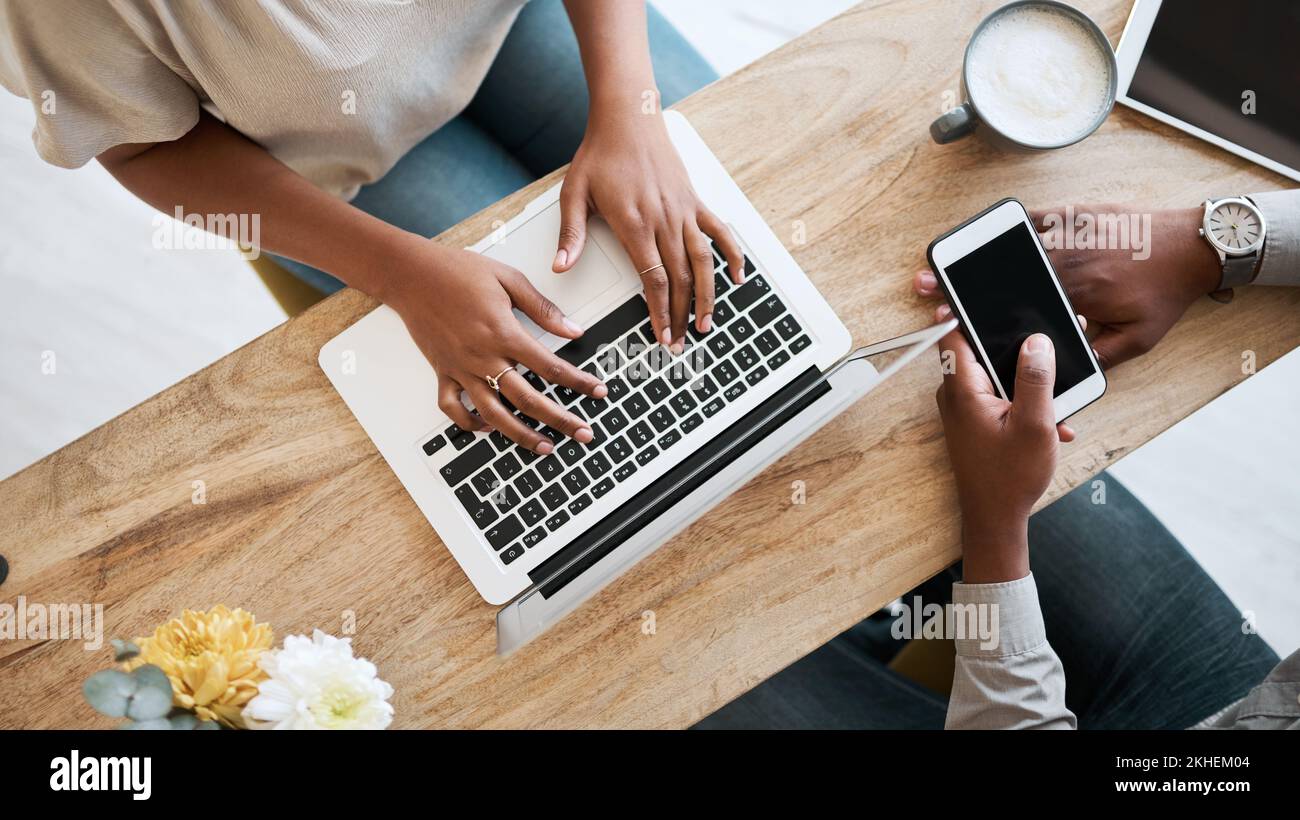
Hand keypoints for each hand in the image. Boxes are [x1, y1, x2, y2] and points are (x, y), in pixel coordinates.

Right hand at [381, 235, 606, 451]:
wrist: (410, 273)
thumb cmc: (456, 270)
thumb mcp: (508, 279)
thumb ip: (542, 308)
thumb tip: (572, 329)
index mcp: (503, 333)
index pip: (551, 367)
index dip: (580, 382)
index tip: (599, 392)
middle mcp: (483, 357)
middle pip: (529, 400)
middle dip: (561, 420)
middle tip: (583, 434)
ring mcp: (461, 369)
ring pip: (494, 414)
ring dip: (521, 435)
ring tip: (544, 447)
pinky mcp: (442, 372)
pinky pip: (453, 408)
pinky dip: (470, 424)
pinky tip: (488, 428)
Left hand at [554, 107, 743, 352]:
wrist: (627, 117)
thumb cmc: (600, 154)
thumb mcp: (574, 193)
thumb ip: (570, 235)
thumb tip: (559, 267)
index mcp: (634, 223)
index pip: (654, 278)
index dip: (660, 311)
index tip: (661, 334)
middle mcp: (664, 219)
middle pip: (680, 278)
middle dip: (681, 314)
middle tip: (680, 342)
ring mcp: (683, 211)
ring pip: (703, 262)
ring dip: (707, 295)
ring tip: (707, 323)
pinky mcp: (694, 201)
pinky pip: (719, 232)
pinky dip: (733, 255)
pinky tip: (739, 277)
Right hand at [913, 205, 1221, 368]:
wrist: (1196, 246)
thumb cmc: (1166, 293)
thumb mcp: (1140, 338)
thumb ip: (1101, 356)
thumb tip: (1060, 367)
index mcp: (1077, 291)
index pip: (1014, 301)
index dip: (976, 309)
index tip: (947, 313)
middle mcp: (1069, 258)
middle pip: (1003, 271)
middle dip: (961, 280)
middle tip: (927, 282)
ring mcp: (1074, 232)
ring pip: (1016, 244)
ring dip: (979, 253)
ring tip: (947, 256)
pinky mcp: (1082, 213)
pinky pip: (1041, 216)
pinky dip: (1017, 224)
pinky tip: (993, 231)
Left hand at [935, 329, 1073, 583]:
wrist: (996, 520)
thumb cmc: (1009, 478)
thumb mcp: (1034, 425)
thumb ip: (1035, 379)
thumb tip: (1036, 341)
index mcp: (963, 390)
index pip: (956, 334)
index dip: (974, 313)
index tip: (997, 297)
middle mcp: (957, 395)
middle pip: (982, 350)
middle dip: (1018, 347)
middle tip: (1052, 341)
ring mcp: (966, 408)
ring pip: (997, 375)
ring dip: (1029, 381)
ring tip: (1059, 393)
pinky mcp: (977, 420)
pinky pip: (1001, 396)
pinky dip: (1026, 403)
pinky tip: (1054, 423)